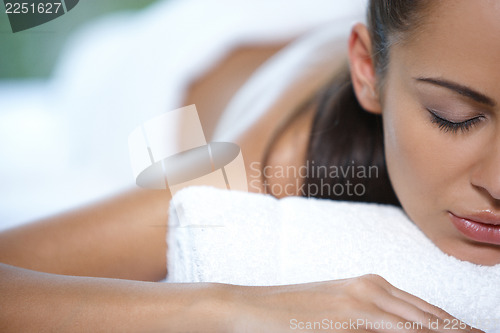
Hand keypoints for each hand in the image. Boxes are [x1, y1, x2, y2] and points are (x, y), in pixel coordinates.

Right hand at [225, 274, 482, 331]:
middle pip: (433, 319)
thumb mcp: (337, 314)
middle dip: (460, 332)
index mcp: (371, 286)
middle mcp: (372, 289)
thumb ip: (372, 320)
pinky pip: (396, 332)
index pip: (430, 313)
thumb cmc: (291, 313)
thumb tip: (401, 323)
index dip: (457, 328)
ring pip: (421, 324)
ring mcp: (360, 304)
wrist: (247, 309)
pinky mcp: (347, 319)